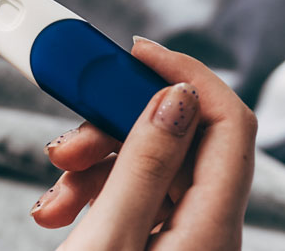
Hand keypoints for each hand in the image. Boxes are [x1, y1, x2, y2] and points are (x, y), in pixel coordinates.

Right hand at [34, 37, 256, 249]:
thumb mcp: (108, 241)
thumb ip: (143, 167)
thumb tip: (174, 97)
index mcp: (211, 229)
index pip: (229, 123)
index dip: (185, 75)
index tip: (133, 53)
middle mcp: (208, 231)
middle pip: (181, 143)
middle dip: (117, 129)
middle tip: (69, 143)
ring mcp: (186, 241)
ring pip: (152, 169)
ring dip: (96, 167)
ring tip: (55, 197)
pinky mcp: (159, 248)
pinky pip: (138, 200)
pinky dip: (98, 194)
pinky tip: (62, 210)